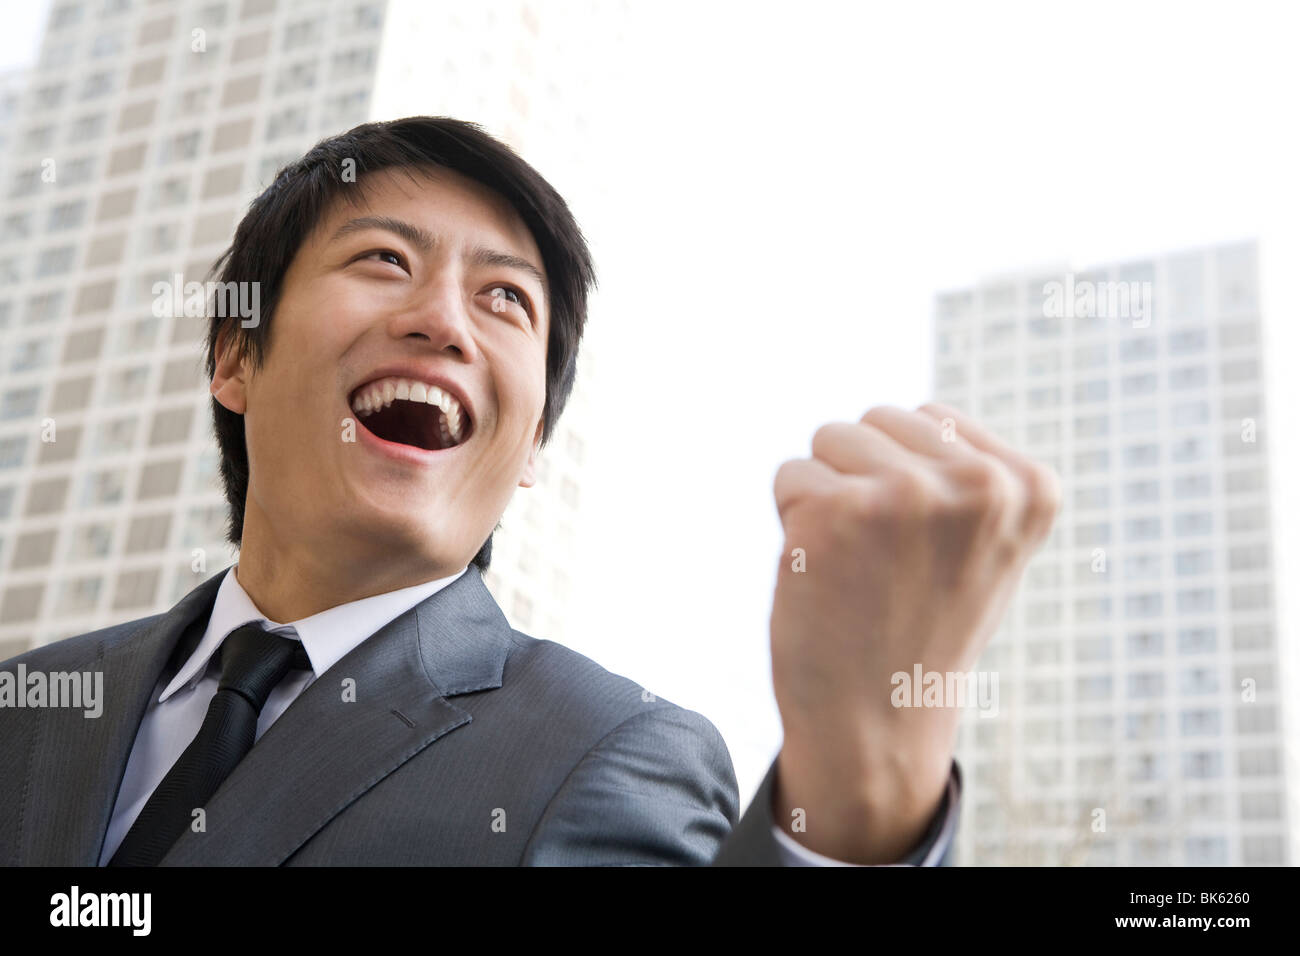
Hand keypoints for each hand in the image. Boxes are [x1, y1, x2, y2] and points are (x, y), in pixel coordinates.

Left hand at [768, 402, 1060, 862]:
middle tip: (883, 562)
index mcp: (1030, 487)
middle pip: (875, 421)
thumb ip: (971, 474)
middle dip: (863, 479)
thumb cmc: (923, 628)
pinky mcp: (835, 513)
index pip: (928, 419)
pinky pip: (790, 475)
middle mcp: (977, 485)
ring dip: (828, 495)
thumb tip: (925, 416)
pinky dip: (792, 522)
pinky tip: (825, 576)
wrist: (876, 724)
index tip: (925, 551)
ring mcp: (905, 496)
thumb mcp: (985, 546)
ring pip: (830, 438)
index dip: (908, 480)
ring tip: (856, 565)